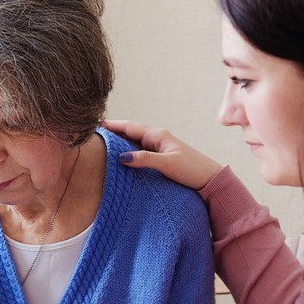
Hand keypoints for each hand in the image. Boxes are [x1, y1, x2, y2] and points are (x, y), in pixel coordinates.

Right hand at [103, 119, 223, 190]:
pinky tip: (120, 156)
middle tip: (92, 131)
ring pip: (133, 141)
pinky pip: (139, 151)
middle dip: (112, 131)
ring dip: (118, 141)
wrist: (210, 179)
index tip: (94, 123)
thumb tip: (122, 157)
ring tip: (101, 142)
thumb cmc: (192, 170)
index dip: (111, 125)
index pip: (129, 127)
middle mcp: (156, 138)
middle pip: (129, 132)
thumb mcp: (167, 164)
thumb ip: (145, 159)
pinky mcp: (161, 157)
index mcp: (157, 135)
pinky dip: (127, 150)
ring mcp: (158, 147)